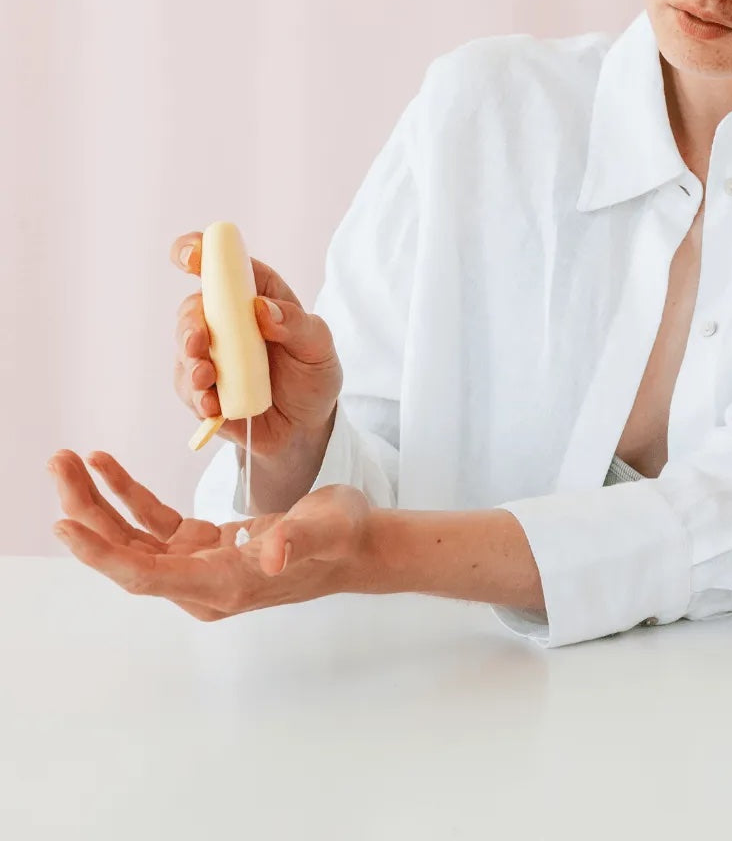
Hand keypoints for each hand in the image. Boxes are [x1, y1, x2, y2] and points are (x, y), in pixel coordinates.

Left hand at [46, 449, 377, 619]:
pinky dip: (128, 495)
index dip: (101, 553)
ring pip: (133, 539)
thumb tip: (269, 552)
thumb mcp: (326, 528)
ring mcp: (200, 566)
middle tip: (58, 467)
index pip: (146, 574)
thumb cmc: (345, 536)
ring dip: (99, 502)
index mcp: (223, 584)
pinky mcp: (205, 546)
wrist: (359, 544)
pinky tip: (107, 467)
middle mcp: (202, 583)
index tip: (62, 525)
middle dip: (87, 514)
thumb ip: (295, 538)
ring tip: (70, 462)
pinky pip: (154, 523)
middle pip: (128, 555)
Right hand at [171, 231, 341, 459]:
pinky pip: (187, 388)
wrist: (306, 426)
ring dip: (190, 361)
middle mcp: (227, 320)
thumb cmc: (312, 374)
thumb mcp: (319, 346)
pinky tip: (212, 405)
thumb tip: (262, 308)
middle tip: (199, 341)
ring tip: (206, 379)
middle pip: (193, 307)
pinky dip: (197, 396)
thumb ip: (296, 324)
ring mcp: (211, 355)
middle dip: (189, 322)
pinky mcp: (202, 389)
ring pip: (184, 347)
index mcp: (256, 294)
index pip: (224, 264)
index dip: (201, 252)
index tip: (190, 254)